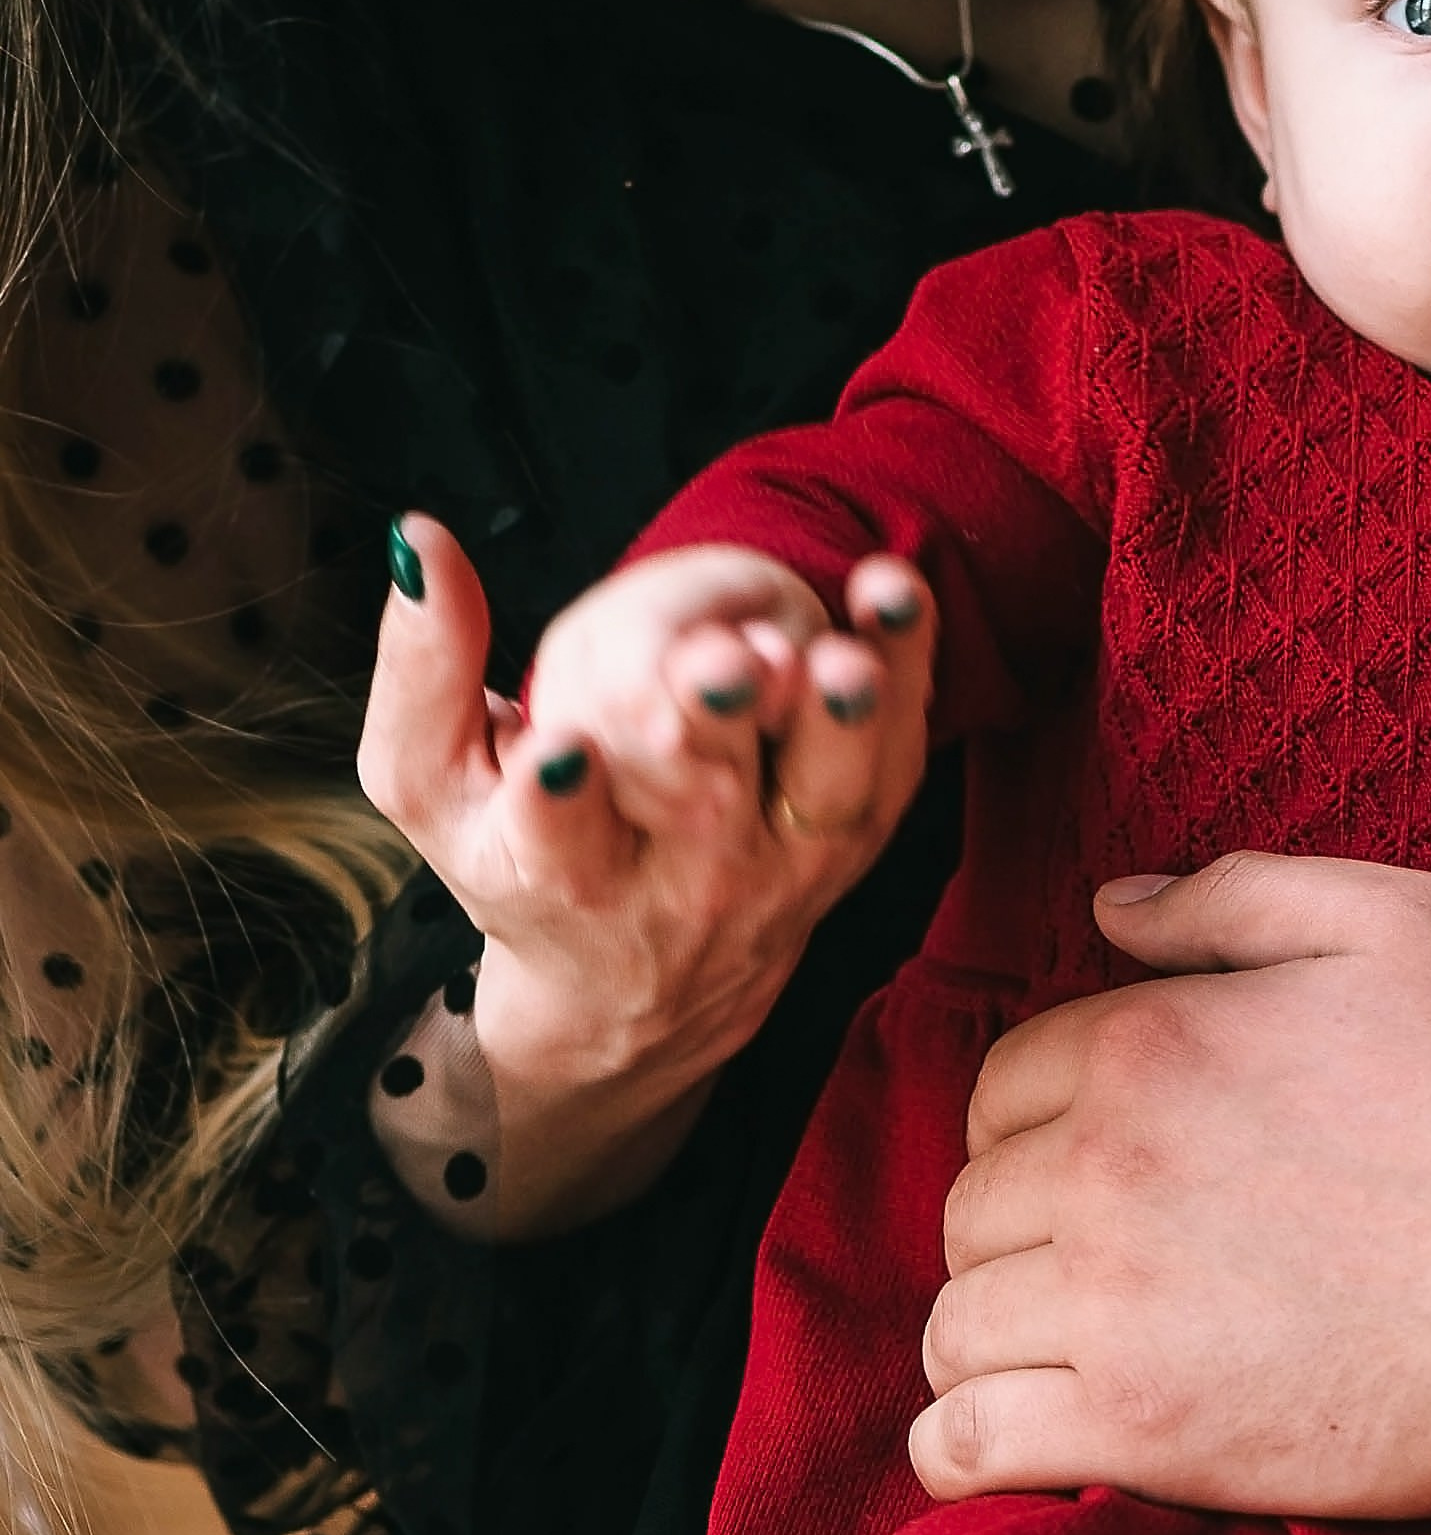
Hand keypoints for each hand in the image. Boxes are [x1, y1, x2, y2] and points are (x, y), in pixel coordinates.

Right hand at [358, 517, 935, 1230]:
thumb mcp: (430, 785)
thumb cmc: (515, 861)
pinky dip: (906, 673)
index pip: (555, 843)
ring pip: (822, 791)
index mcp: (557, 875)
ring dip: (835, 712)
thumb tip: (423, 541)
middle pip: (700, 805)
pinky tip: (889, 590)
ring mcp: (782, 867)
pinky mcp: (854, 839)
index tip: (560, 752)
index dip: (557, 799)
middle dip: (709, 725)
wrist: (633, 994)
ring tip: (836, 653)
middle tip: (723, 661)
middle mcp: (679, 885)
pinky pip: (894, 756)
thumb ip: (419, 671)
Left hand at [913, 853, 1430, 1518]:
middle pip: (973, 1201)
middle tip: (1102, 1250)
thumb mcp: (1401, 922)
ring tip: (1058, 1344)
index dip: (1045, 1115)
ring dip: (990, 1329)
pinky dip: (960, 1445)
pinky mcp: (1147, 1432)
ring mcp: (1116, 1306)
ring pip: (957, 1319)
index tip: (1104, 1153)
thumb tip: (1107, 907)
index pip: (1004, 1083)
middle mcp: (1103, 1166)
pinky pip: (971, 1441)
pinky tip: (995, 1439)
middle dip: (1018, 1221)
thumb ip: (1234, 898)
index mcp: (1146, 1041)